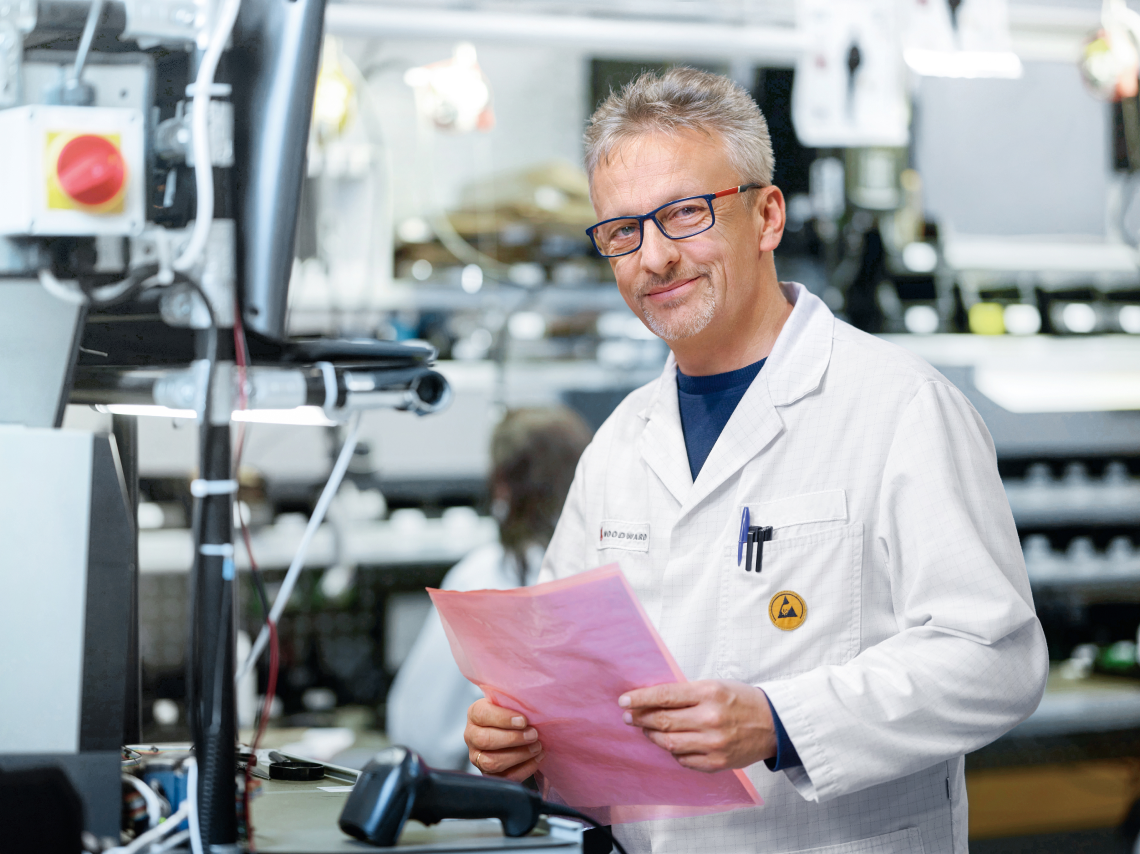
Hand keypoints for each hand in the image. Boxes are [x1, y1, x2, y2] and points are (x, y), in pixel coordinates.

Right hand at [464, 698, 544, 780]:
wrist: (512, 730)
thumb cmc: (511, 714)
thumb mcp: (509, 703)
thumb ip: (515, 702)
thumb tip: (532, 704)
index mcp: (475, 714)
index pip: (483, 715)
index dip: (503, 719)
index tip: (524, 720)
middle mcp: (472, 736)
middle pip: (485, 740)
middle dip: (513, 739)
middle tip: (533, 735)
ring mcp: (477, 757)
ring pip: (492, 762)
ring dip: (519, 755)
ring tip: (537, 747)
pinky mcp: (488, 774)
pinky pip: (504, 777)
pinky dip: (524, 769)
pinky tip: (536, 758)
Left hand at [619, 680, 776, 771]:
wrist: (773, 724)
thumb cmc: (741, 701)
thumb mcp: (715, 686)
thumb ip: (686, 693)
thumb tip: (652, 700)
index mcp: (709, 693)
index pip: (665, 696)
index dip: (640, 699)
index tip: (624, 700)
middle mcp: (710, 719)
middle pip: (663, 721)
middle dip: (640, 718)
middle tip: (628, 716)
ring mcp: (713, 744)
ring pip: (670, 743)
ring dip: (653, 736)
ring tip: (647, 729)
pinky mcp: (717, 763)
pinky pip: (684, 760)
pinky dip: (673, 752)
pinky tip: (670, 743)